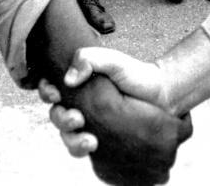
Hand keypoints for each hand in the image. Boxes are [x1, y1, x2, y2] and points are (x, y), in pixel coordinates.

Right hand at [48, 61, 190, 184]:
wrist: (163, 95)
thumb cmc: (137, 74)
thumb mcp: (114, 60)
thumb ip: (90, 58)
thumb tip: (69, 79)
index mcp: (79, 84)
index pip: (52, 88)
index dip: (47, 91)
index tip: (55, 93)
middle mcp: (80, 105)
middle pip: (56, 116)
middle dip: (61, 119)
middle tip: (77, 118)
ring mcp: (90, 124)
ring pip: (68, 136)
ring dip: (72, 139)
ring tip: (90, 139)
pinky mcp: (101, 141)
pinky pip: (83, 150)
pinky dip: (82, 150)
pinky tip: (95, 145)